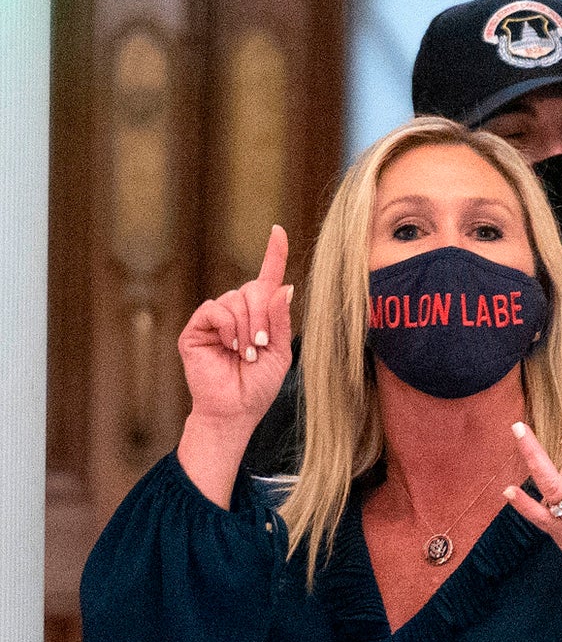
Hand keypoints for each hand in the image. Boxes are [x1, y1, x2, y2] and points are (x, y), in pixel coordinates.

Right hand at [178, 224, 292, 430]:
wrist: (234, 410)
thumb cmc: (258, 385)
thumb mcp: (279, 352)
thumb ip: (280, 320)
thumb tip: (285, 286)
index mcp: (260, 315)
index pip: (267, 277)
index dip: (273, 253)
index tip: (277, 231)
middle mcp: (237, 311)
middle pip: (253, 289)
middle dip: (262, 317)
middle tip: (259, 346)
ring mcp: (215, 318)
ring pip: (235, 299)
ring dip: (246, 327)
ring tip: (245, 353)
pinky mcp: (196, 328)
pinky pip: (215, 309)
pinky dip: (228, 326)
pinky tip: (230, 346)